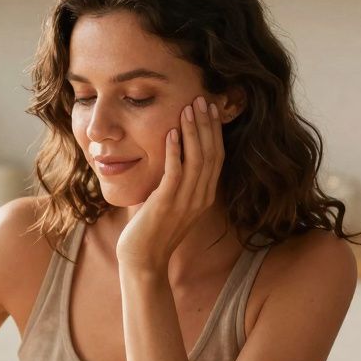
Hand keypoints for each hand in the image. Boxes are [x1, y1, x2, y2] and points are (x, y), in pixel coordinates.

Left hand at [116, 95, 224, 273]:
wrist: (143, 260)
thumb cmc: (152, 231)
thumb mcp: (171, 203)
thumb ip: (176, 182)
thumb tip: (172, 158)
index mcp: (204, 196)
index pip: (217, 157)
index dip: (215, 132)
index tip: (211, 109)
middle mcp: (200, 198)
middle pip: (211, 154)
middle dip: (207, 125)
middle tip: (202, 99)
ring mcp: (185, 202)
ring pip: (197, 160)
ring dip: (192, 131)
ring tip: (188, 108)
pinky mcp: (167, 204)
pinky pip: (175, 173)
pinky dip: (175, 151)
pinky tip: (171, 132)